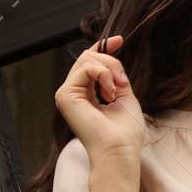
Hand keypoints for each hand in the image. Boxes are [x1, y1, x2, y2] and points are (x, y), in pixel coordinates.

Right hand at [54, 35, 146, 159]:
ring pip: (87, 59)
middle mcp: (74, 94)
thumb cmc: (125, 133)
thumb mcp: (125, 96)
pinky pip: (85, 68)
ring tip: (117, 90)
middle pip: (88, 57)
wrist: (119, 151)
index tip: (119, 40)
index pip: (89, 63)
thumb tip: (111, 55)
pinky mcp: (65, 95)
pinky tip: (110, 92)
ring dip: (109, 69)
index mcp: (86, 95)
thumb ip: (116, 77)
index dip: (103, 48)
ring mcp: (67, 94)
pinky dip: (103, 74)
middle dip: (111, 62)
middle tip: (123, 83)